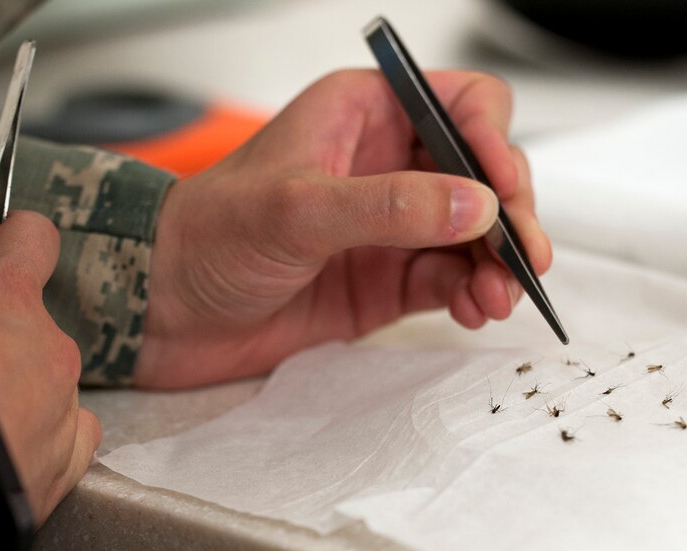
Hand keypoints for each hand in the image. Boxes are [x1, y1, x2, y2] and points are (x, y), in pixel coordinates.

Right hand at [0, 202, 100, 524]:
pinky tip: (9, 440)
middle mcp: (52, 341)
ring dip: (20, 383)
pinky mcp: (69, 455)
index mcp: (9, 294)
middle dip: (2, 330)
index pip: (35, 237)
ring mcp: (66, 399)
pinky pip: (72, 429)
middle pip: (36, 318)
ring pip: (51, 375)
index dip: (13, 240)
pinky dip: (46, 431)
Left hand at [136, 69, 551, 387]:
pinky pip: (449, 279)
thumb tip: (478, 205)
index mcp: (363, 115)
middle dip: (509, 214)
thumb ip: (390, 206)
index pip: (462, 106)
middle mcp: (386, 165)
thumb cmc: (208, 235)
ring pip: (474, 233)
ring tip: (496, 295)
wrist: (168, 308)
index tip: (502, 196)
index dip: (493, 145)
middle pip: (483, 173)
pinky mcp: (386, 278)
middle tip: (519, 256)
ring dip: (497, 263)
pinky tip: (474, 307)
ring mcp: (390, 226)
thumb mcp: (297, 209)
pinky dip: (471, 292)